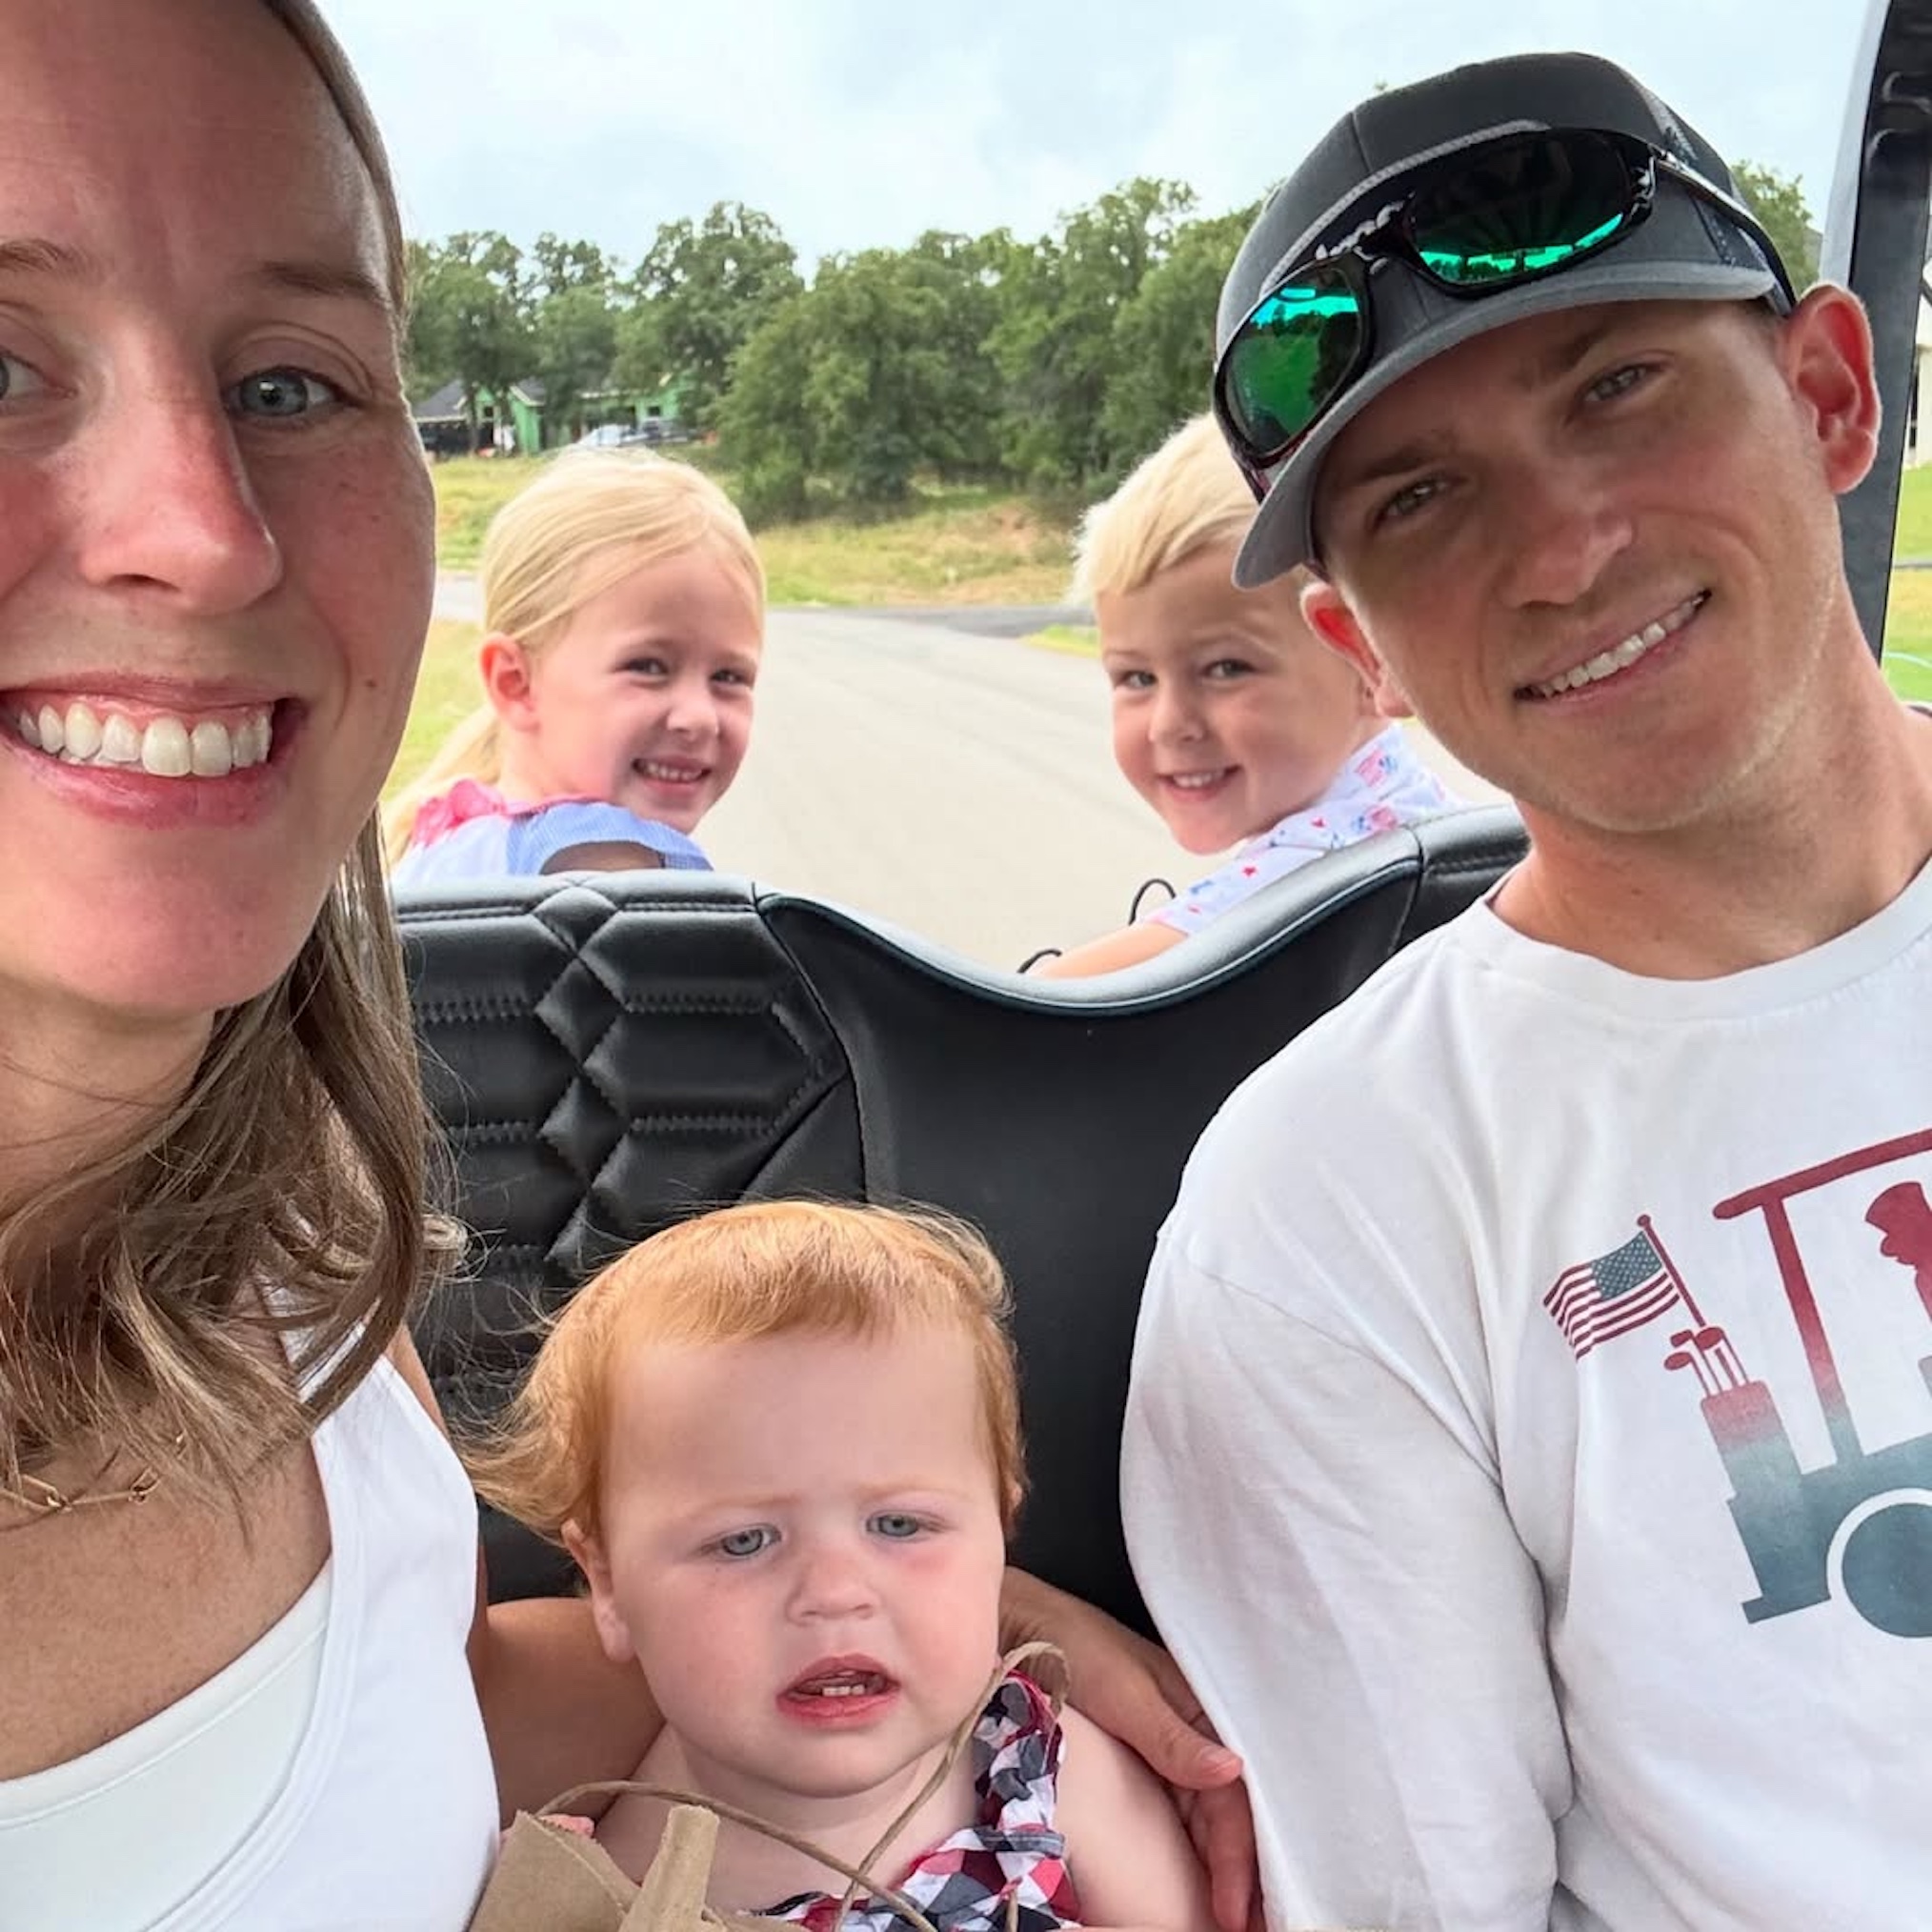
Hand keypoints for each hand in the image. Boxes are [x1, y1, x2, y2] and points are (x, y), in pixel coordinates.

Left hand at [1001, 1568, 1257, 1931]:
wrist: (1014, 1625)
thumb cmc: (1068, 1644)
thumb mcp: (1122, 1689)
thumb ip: (1172, 1735)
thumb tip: (1233, 1770)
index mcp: (1200, 1710)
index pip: (1233, 1798)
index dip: (1239, 1858)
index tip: (1235, 1913)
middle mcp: (1190, 1735)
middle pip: (1228, 1816)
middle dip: (1243, 1875)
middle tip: (1247, 1930)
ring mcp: (1165, 1751)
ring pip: (1206, 1822)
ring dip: (1221, 1871)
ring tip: (1232, 1922)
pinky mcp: (1137, 1764)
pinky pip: (1176, 1816)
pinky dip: (1192, 1854)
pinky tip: (1200, 1886)